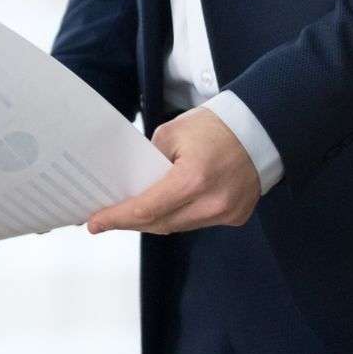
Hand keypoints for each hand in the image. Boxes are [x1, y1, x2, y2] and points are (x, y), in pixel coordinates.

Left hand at [86, 106, 259, 234]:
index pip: (146, 209)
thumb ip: (149, 162)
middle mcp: (213, 203)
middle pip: (161, 223)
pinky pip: (198, 222)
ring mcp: (228, 213)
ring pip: (179, 226)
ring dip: (153, 221)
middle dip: (129, 222)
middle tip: (105, 220)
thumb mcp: (170, 134)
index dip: (117, 218)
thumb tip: (132, 185)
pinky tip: (162, 209)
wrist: (258, 129)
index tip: (95, 223)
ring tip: (129, 214)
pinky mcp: (237, 216)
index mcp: (193, 179)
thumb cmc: (213, 127)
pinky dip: (178, 217)